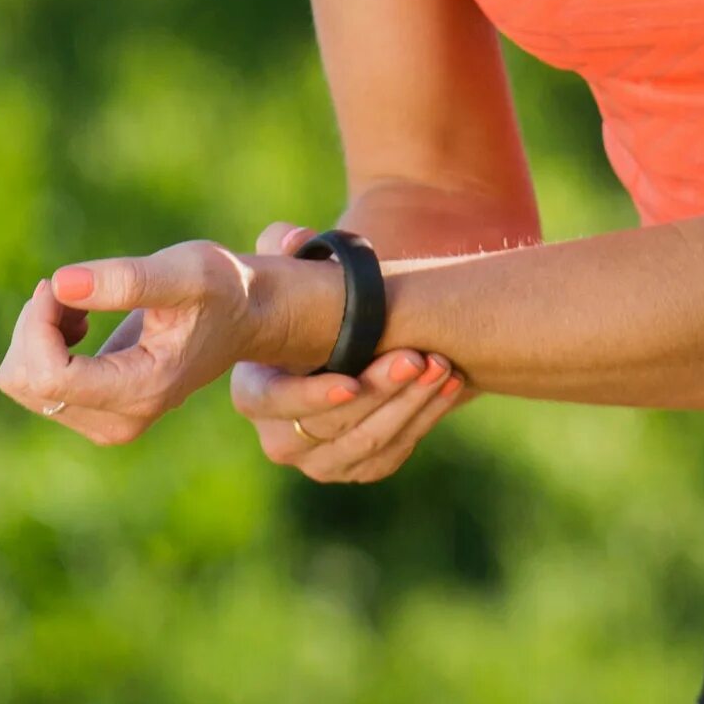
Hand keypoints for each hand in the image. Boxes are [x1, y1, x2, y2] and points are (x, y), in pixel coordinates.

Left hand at [0, 235, 288, 444]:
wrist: (243, 318)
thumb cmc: (220, 290)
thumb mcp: (184, 272)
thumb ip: (125, 280)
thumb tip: (60, 283)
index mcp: (143, 390)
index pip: (49, 376)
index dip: (38, 324)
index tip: (58, 284)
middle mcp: (120, 421)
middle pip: (25, 381)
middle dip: (36, 325)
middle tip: (71, 290)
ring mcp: (105, 423)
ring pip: (22, 381)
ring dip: (40, 331)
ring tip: (82, 307)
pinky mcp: (94, 413)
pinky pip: (33, 381)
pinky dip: (43, 343)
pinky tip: (80, 323)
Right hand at [229, 221, 474, 481]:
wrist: (355, 340)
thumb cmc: (316, 303)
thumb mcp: (297, 269)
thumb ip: (282, 247)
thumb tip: (293, 237)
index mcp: (253, 389)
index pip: (272, 401)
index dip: (310, 396)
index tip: (351, 381)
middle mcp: (278, 435)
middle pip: (329, 426)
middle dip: (378, 392)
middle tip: (417, 357)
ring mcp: (317, 460)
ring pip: (366, 445)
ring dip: (409, 406)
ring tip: (442, 366)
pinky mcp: (356, 467)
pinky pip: (391, 454)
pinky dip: (424, 420)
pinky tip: (450, 387)